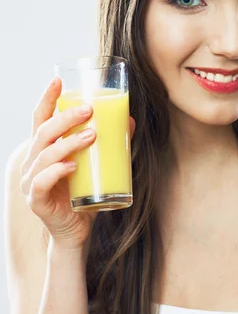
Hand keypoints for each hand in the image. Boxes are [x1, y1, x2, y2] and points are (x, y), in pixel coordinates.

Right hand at [19, 76, 135, 250]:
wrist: (76, 232)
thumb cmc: (83, 195)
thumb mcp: (97, 166)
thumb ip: (109, 143)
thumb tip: (129, 119)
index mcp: (43, 150)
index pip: (40, 119)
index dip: (47, 99)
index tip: (58, 81)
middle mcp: (33, 162)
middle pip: (43, 132)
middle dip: (65, 118)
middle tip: (89, 110)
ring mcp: (31, 182)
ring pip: (44, 154)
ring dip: (68, 142)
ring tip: (92, 136)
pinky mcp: (37, 200)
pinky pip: (42, 182)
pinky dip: (57, 171)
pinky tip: (73, 166)